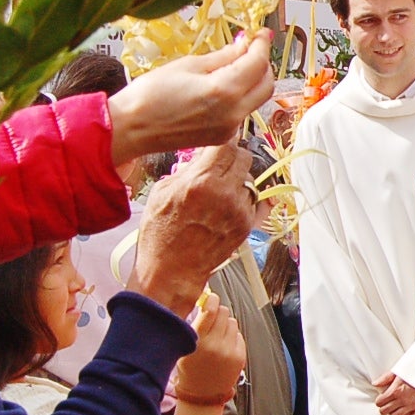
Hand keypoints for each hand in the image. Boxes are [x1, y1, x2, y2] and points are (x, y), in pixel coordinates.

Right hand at [108, 31, 274, 164]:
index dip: (261, 45)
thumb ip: (222, 56)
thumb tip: (244, 45)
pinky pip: (242, 112)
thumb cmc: (150, 93)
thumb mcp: (187, 65)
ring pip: (256, 99)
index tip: (260, 33)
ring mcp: (230, 128)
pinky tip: (222, 86)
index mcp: (224, 91)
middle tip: (250, 48)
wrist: (131, 129)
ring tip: (234, 64)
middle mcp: (234, 113)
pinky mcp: (223, 136)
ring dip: (253, 80)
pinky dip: (240, 96)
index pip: (257, 63)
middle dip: (263, 64)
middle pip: (266, 85)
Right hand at [128, 143, 254, 317]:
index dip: (222, 142)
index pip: (226, 144)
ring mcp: (238, 210)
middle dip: (232, 159)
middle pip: (243, 157)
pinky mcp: (246, 225)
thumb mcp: (162, 192)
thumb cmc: (160, 234)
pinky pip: (254, 201)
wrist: (171, 271)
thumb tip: (202, 155)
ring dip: (238, 181)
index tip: (218, 145)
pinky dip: (244, 200)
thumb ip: (186, 170)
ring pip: (250, 179)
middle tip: (219, 167)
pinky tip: (227, 206)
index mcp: (200, 181)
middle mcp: (224, 193)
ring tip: (219, 193)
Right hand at [175, 293, 246, 401]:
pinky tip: (223, 346)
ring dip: (224, 324)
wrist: (202, 394)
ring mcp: (229, 351)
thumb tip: (206, 300)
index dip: (211, 300)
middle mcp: (215, 345)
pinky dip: (231, 336)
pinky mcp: (240, 355)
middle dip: (218, 311)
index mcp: (198, 342)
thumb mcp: (183, 347)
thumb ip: (193, 325)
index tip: (210, 298)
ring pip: (232, 321)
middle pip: (223, 312)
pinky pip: (238, 334)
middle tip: (212, 318)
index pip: (210, 311)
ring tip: (216, 336)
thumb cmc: (189, 368)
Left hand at [373, 372, 414, 414]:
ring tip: (393, 410)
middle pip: (385, 410)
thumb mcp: (399, 371)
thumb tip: (375, 383)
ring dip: (392, 414)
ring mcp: (411, 406)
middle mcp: (402, 399)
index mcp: (396, 390)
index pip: (380, 401)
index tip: (381, 399)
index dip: (379, 400)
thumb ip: (386, 377)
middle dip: (384, 408)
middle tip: (386, 405)